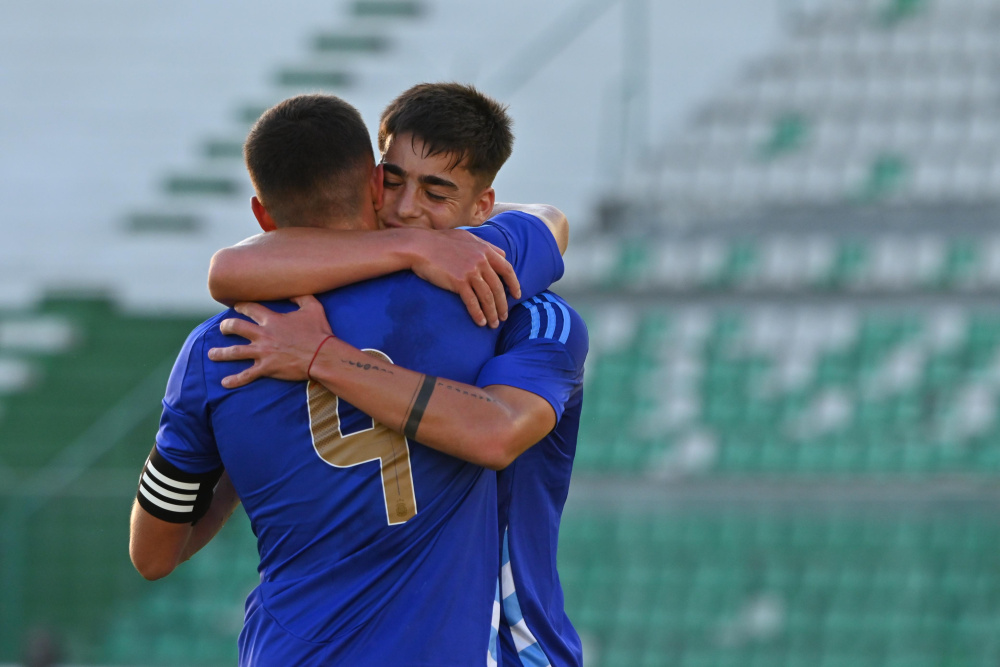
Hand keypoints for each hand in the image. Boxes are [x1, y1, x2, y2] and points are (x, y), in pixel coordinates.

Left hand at [207, 295, 332, 388]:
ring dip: (221, 353)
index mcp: (272, 320)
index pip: (250, 309)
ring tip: (211, 354)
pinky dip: (235, 380)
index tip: (237, 307)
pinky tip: (224, 383)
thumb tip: (292, 290)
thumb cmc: (319, 332)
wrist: (322, 356)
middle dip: (226, 327)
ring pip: (235, 352)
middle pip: (236, 328)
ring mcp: (263, 352)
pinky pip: (247, 375)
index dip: (241, 306)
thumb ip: (301, 296)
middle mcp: (263, 335)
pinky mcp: (267, 368)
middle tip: (223, 329)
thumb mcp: (313, 308)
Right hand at [409, 229, 520, 327]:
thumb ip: (486, 246)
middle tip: (504, 317)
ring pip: (487, 297)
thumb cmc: (441, 242)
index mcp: (485, 250)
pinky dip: (478, 314)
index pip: (507, 269)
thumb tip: (503, 254)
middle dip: (503, 305)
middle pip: (498, 287)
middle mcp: (481, 261)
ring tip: (493, 324)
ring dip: (492, 313)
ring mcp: (471, 271)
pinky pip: (473, 302)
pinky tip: (481, 322)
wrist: (420, 246)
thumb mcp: (467, 238)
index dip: (514, 284)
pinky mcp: (459, 281)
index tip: (517, 295)